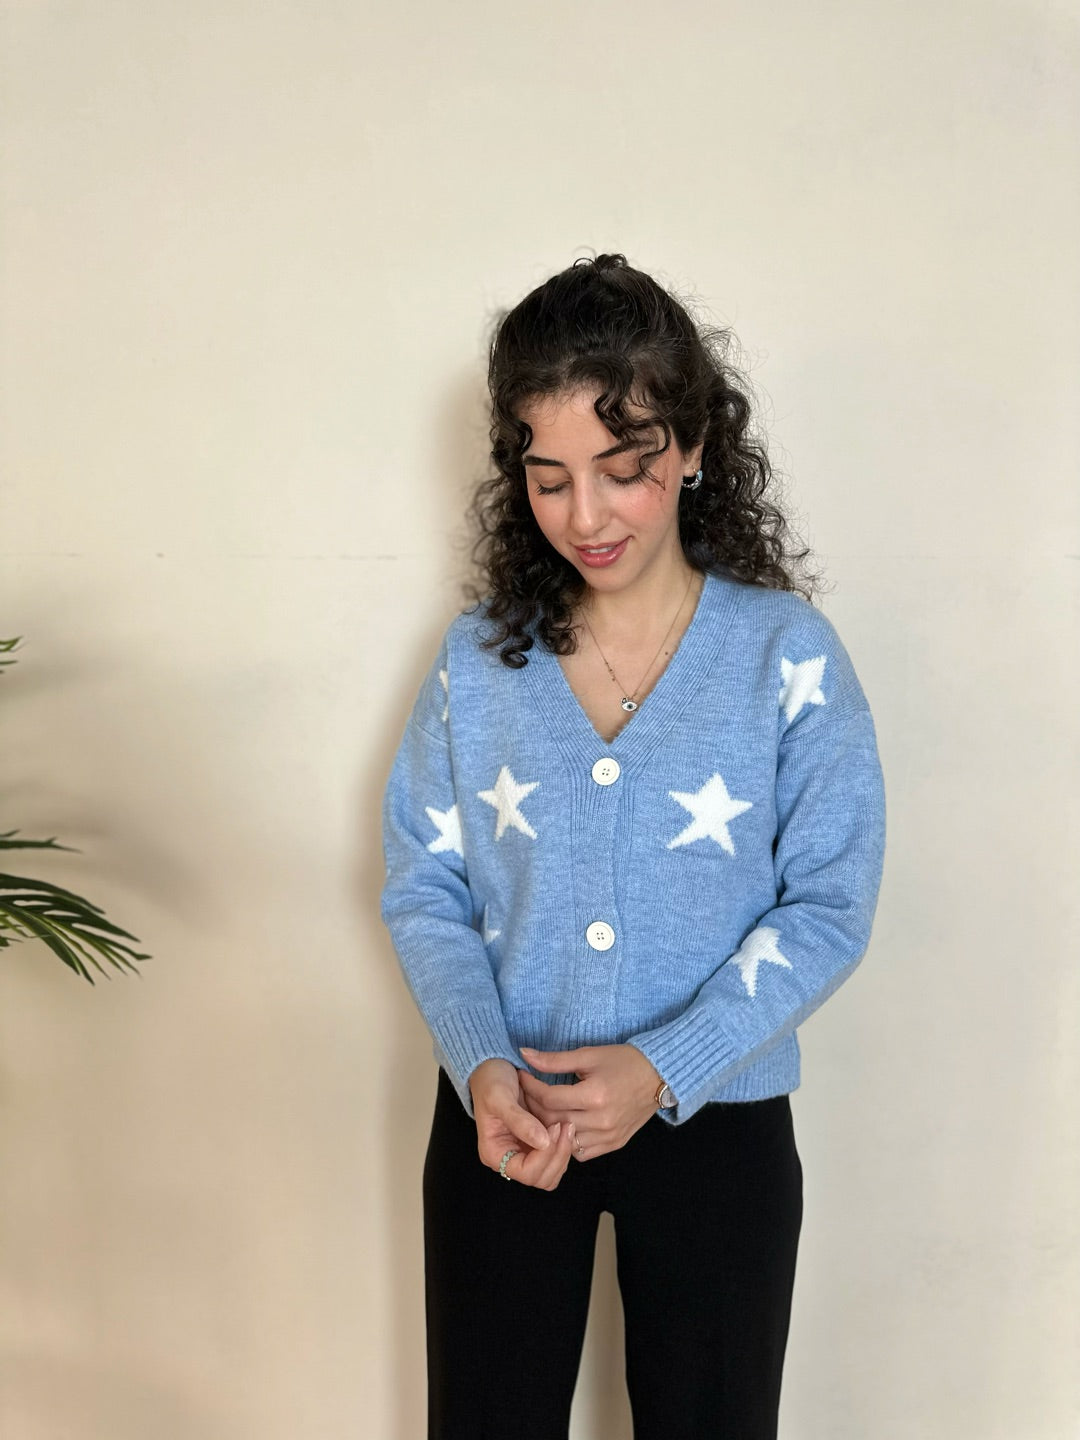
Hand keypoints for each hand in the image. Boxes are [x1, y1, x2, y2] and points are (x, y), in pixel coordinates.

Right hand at [468, 1058, 575, 1189]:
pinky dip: (565, 1146)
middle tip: (565, 1126)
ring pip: (553, 1173)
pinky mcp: (538, 1144)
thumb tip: (542, 1143)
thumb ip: (519, 1121)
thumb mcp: (500, 1097)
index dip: (544, 1155)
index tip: (553, 1127)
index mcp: (495, 1154)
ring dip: (564, 1152)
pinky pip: (557, 1158)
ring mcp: (525, 1153)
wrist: (494, 1066)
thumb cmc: (491, 1081)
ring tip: (567, 1124)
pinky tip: (566, 1124)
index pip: (526, 1173)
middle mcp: (510, 1159)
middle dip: (558, 1156)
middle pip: (542, 1179)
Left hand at [516, 1044, 662, 1160]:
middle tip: (525, 1095)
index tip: (521, 1077)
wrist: (659, 1076)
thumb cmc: (624, 1061)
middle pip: (553, 1120)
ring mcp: (609, 1136)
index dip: (530, 1087)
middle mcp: (601, 1120)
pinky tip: (564, 1126)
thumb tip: (524, 1055)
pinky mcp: (615, 1144)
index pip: (549, 1098)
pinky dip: (569, 1142)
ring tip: (540, 1111)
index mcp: (594, 1095)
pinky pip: (582, 1153)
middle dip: (533, 1107)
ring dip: (548, 1127)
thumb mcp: (589, 1055)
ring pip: (564, 1141)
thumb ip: (555, 1059)